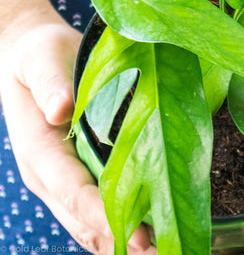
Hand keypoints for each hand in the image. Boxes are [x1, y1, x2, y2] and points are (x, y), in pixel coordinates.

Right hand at [0, 19, 155, 254]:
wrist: (32, 56)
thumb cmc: (38, 55)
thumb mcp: (41, 58)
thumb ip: (50, 83)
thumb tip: (62, 109)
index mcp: (39, 151)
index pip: (73, 191)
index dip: (105, 215)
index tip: (139, 235)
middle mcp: (48, 175)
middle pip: (83, 219)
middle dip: (121, 241)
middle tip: (164, 253)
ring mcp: (62, 178)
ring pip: (88, 222)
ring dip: (122, 241)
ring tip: (163, 251)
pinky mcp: (76, 172)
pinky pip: (95, 207)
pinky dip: (119, 224)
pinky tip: (149, 229)